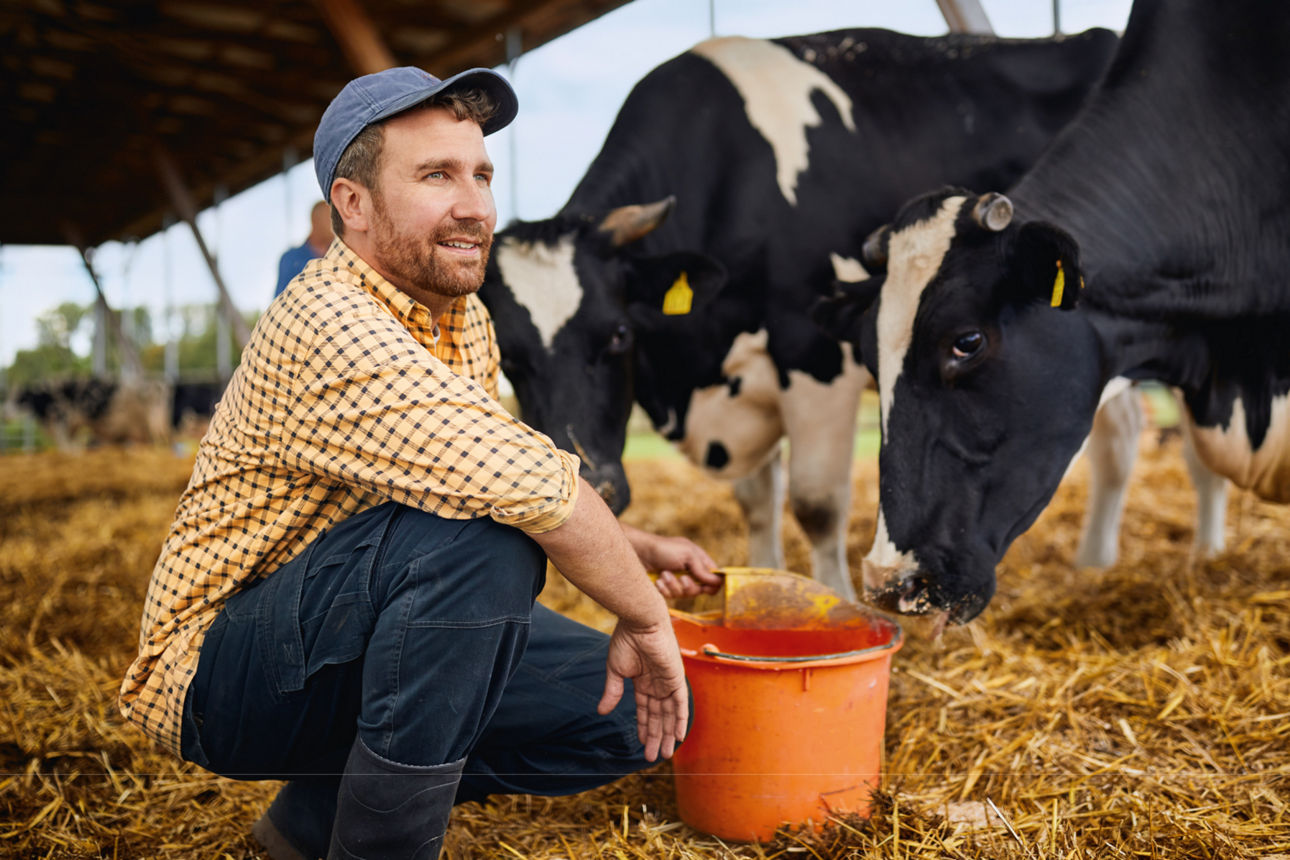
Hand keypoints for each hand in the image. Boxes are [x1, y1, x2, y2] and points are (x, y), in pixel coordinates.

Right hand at [596, 619, 688, 761]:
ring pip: (670, 714)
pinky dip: (680, 720)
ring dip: (666, 734)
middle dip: (655, 736)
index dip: (643, 727)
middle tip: (652, 757)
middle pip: (658, 716)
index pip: (644, 710)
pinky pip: (681, 704)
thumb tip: (601, 712)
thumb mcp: (615, 670)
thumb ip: (612, 691)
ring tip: (663, 754)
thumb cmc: (626, 640)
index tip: (641, 744)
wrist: (640, 623)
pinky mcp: (677, 679)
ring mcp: (668, 682)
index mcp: (642, 681)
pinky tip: (677, 736)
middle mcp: (657, 684)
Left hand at [624, 528, 722, 598]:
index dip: (712, 585)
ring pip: (684, 595)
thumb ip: (702, 568)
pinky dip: (663, 589)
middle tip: (681, 578)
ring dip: (673, 585)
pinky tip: (657, 580)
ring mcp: (677, 581)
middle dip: (688, 586)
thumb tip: (717, 581)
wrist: (638, 552)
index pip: (714, 578)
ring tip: (663, 574)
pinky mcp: (665, 588)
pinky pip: (670, 596)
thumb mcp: (687, 554)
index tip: (706, 588)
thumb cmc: (663, 549)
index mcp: (698, 561)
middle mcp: (690, 572)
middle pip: (699, 591)